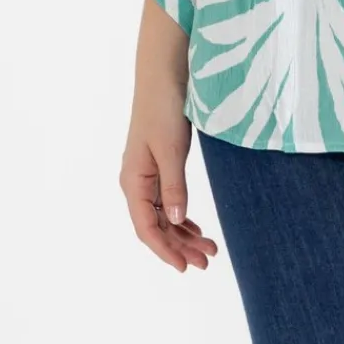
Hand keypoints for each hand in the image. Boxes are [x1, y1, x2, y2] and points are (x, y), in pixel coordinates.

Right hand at [120, 102, 219, 273]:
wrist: (163, 76)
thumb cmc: (164, 109)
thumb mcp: (172, 151)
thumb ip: (175, 188)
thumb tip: (178, 222)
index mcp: (134, 181)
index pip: (146, 228)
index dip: (165, 250)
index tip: (185, 267)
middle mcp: (136, 183)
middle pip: (156, 226)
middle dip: (180, 246)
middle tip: (208, 261)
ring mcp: (146, 176)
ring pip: (164, 217)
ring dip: (184, 235)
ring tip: (209, 249)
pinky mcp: (158, 168)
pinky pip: (168, 202)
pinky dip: (183, 218)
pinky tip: (197, 229)